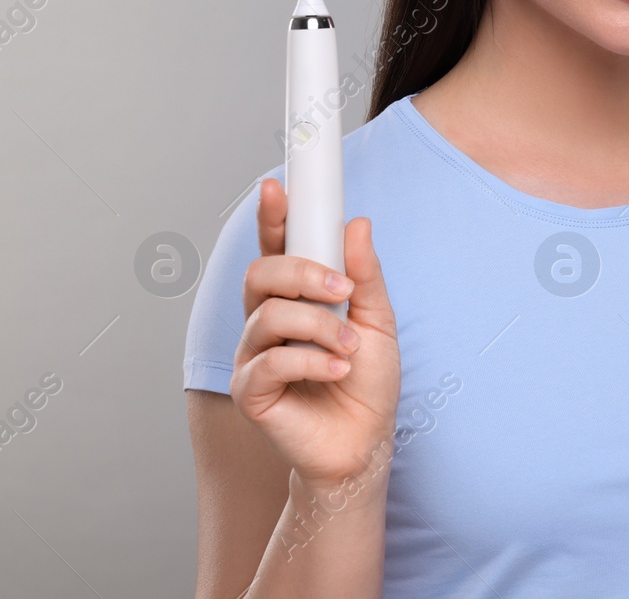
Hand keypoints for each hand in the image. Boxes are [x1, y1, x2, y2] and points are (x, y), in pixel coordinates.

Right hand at [229, 178, 401, 489]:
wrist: (365, 441)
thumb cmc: (367, 380)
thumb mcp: (378, 320)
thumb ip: (365, 275)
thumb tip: (357, 224)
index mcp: (295, 297)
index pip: (276, 248)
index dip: (272, 217)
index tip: (276, 186)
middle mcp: (266, 321)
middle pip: (260, 274)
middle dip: (301, 273)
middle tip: (342, 290)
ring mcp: (253, 355)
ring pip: (269, 316)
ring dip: (318, 327)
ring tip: (348, 349)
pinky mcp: (250, 391)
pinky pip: (269, 363)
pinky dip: (310, 362)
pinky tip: (336, 372)